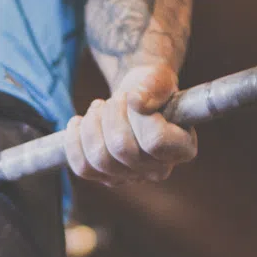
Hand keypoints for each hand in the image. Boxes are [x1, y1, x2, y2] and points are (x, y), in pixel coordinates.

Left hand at [63, 63, 198, 185]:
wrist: (134, 97)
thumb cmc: (151, 88)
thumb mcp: (158, 78)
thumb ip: (155, 86)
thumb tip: (137, 103)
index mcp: (182, 148)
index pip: (156, 141)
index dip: (140, 116)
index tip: (137, 98)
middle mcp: (158, 170)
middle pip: (122, 150)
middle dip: (112, 115)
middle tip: (117, 98)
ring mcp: (131, 177)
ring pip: (99, 160)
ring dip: (92, 126)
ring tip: (98, 107)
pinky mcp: (106, 177)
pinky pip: (82, 168)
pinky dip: (74, 142)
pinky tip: (78, 122)